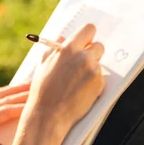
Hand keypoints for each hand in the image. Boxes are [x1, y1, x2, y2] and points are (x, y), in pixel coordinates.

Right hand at [22, 23, 104, 138]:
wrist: (49, 114)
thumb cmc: (43, 89)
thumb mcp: (44, 64)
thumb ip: (55, 48)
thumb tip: (62, 37)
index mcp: (69, 48)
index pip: (89, 29)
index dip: (87, 36)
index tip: (86, 41)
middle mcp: (84, 57)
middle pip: (99, 46)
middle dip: (92, 53)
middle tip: (83, 63)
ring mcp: (93, 71)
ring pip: (98, 64)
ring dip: (91, 69)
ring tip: (75, 82)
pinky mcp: (99, 84)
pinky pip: (100, 78)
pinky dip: (93, 83)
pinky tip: (80, 91)